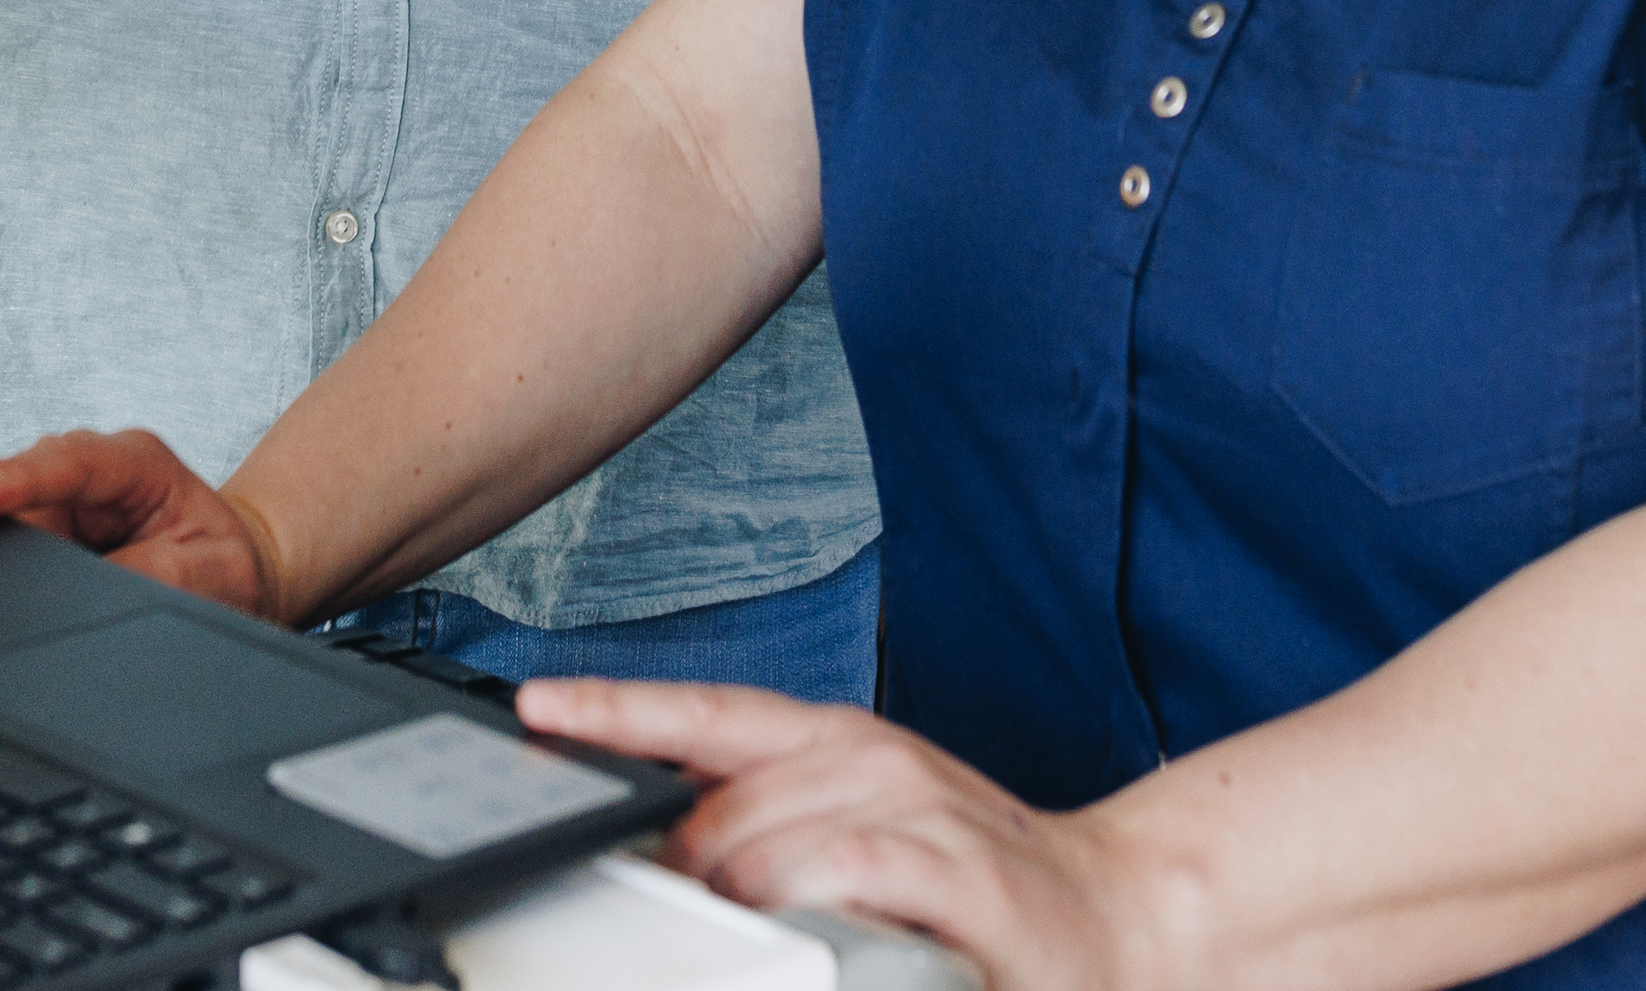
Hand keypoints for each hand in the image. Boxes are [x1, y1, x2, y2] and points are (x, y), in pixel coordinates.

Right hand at [0, 429, 284, 617]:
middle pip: (20, 489)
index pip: (69, 460)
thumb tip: (90, 587)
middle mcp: (92, 471)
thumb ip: (152, 575)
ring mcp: (63, 499)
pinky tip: (10, 591)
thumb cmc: (225, 564)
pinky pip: (9, 547)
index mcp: (138, 463)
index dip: (17, 477)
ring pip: (6, 520)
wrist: (228, 573)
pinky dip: (3, 570)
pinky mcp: (47, 530)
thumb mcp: (211, 575)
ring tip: (5, 592)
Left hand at [514, 683, 1154, 990]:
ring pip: (768, 838)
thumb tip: (664, 847)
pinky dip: (810, 893)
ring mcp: (917, 807)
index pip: (708, 710)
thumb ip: (766, 828)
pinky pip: (849, 869)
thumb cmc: (970, 882)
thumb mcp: (858, 834)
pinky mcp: (960, 868)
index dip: (617, 708)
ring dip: (735, 897)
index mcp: (836, 742)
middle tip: (666, 920)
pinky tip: (803, 923)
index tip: (535, 704)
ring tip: (750, 942)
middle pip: (717, 801)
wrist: (1111, 916)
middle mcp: (871, 758)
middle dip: (672, 867)